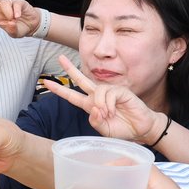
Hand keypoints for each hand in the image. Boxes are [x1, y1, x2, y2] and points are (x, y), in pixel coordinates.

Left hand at [0, 0, 40, 37]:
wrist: (32, 25)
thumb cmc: (19, 27)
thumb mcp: (14, 33)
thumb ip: (11, 30)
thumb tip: (11, 23)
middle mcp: (0, 9)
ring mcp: (10, 4)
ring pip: (4, 2)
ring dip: (8, 11)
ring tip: (13, 19)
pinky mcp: (19, 2)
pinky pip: (15, 4)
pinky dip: (16, 11)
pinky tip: (18, 16)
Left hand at [42, 56, 161, 143]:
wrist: (141, 129)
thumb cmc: (123, 130)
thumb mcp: (104, 130)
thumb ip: (95, 121)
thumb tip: (93, 109)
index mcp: (91, 106)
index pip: (73, 96)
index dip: (60, 89)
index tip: (47, 82)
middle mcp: (99, 96)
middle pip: (82, 80)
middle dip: (70, 69)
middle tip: (60, 58)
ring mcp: (110, 92)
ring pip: (97, 90)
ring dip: (100, 104)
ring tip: (108, 114)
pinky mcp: (121, 91)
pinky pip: (109, 93)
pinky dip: (109, 104)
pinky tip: (113, 111)